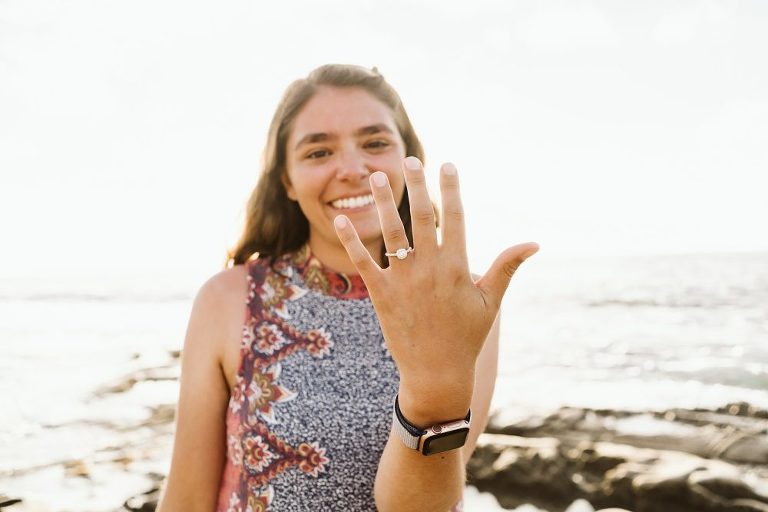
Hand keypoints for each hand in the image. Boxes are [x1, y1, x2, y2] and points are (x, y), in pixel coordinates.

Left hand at [334, 157, 537, 425]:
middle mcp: (430, 269)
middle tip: (410, 159)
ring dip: (384, 202)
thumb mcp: (491, 301)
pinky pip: (363, 261)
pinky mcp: (381, 295)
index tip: (447, 165)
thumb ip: (507, 267)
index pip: (455, 218)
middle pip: (422, 217)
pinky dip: (351, 239)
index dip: (451, 189)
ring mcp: (404, 281)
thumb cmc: (467, 336)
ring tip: (377, 176)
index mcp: (457, 267)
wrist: (437, 373)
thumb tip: (534, 242)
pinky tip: (341, 217)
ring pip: (391, 233)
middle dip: (417, 185)